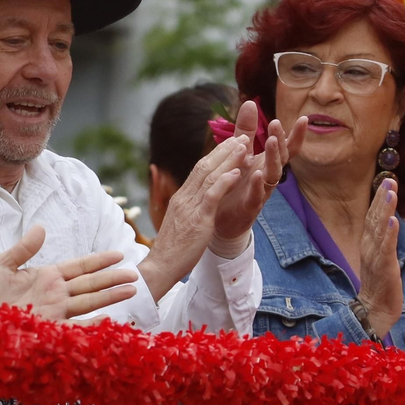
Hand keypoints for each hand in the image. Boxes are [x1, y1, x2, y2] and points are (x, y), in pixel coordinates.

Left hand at [0, 225, 138, 320]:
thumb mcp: (2, 266)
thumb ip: (23, 249)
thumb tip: (41, 227)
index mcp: (47, 277)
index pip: (79, 266)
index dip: (99, 260)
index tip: (119, 255)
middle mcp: (56, 294)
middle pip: (90, 283)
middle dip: (112, 279)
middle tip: (135, 274)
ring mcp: (56, 312)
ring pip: (89, 301)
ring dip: (110, 296)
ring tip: (131, 290)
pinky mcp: (50, 329)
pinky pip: (75, 326)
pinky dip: (92, 324)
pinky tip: (108, 319)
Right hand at [138, 133, 248, 300]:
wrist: (160, 267)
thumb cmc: (171, 250)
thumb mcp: (181, 223)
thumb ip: (189, 210)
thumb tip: (196, 202)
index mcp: (181, 198)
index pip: (198, 170)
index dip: (216, 155)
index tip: (230, 144)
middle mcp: (184, 198)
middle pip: (204, 166)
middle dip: (224, 150)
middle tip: (242, 137)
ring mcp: (190, 207)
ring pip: (209, 176)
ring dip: (229, 159)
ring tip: (244, 146)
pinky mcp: (198, 220)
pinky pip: (212, 196)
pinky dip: (225, 181)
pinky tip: (237, 172)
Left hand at [211, 101, 306, 249]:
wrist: (220, 216)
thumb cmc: (234, 182)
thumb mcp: (240, 153)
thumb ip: (246, 130)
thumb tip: (251, 102)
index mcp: (266, 162)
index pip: (286, 147)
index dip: (296, 135)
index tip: (304, 119)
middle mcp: (268, 176)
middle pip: (281, 158)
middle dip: (281, 142)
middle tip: (277, 125)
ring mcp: (261, 191)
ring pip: (272, 175)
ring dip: (273, 159)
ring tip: (272, 142)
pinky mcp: (250, 206)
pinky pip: (256, 195)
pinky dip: (257, 184)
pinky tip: (256, 174)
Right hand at [355, 178, 402, 338]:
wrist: (376, 309)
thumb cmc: (380, 283)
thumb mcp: (381, 256)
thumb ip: (384, 239)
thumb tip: (389, 221)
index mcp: (369, 242)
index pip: (374, 215)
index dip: (380, 198)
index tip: (388, 180)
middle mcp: (369, 245)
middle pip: (375, 217)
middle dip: (383, 197)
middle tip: (390, 179)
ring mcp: (376, 256)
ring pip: (380, 228)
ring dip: (385, 209)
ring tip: (390, 192)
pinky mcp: (384, 267)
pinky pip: (386, 248)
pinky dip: (389, 234)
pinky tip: (392, 221)